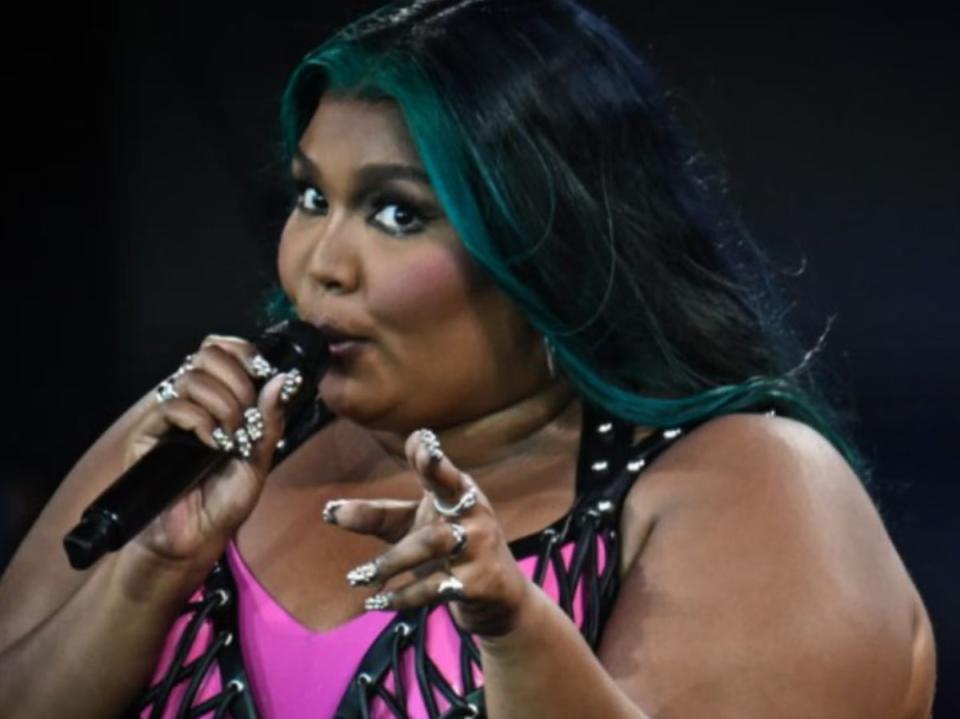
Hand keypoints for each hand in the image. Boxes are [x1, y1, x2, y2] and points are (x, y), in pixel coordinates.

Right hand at [124, 335, 293, 564]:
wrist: (192, 540)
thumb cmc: (223, 503)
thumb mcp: (259, 461)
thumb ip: (270, 421)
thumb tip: (281, 380)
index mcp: (220, 400)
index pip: (224, 350)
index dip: (244, 352)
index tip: (262, 373)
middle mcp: (194, 401)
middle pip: (208, 353)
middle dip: (237, 377)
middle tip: (247, 413)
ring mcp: (170, 416)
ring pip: (191, 377)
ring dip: (222, 402)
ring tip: (230, 435)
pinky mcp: (148, 434)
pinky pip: (172, 406)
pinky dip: (200, 420)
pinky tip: (212, 443)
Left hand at [325, 429, 534, 636]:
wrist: (499, 597)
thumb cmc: (449, 551)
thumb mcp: (413, 528)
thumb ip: (375, 517)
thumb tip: (328, 511)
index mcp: (458, 493)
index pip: (442, 469)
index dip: (429, 454)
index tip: (419, 436)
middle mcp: (473, 512)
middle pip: (450, 489)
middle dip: (437, 471)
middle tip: (426, 455)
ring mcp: (479, 545)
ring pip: (432, 542)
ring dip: (392, 560)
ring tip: (359, 576)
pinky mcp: (480, 581)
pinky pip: (436, 587)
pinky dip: (403, 596)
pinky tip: (377, 603)